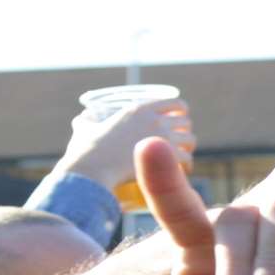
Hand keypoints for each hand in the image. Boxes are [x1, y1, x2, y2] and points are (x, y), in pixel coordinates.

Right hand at [57, 96, 194, 189]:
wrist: (92, 168)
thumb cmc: (85, 150)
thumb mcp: (84, 127)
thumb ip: (87, 120)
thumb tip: (84, 118)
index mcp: (139, 109)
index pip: (175, 103)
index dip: (180, 113)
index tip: (177, 123)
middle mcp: (154, 119)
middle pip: (186, 122)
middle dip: (184, 132)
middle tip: (178, 144)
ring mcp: (162, 137)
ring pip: (190, 140)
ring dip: (187, 149)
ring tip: (179, 158)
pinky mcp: (167, 157)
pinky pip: (188, 159)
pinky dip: (186, 166)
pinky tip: (182, 171)